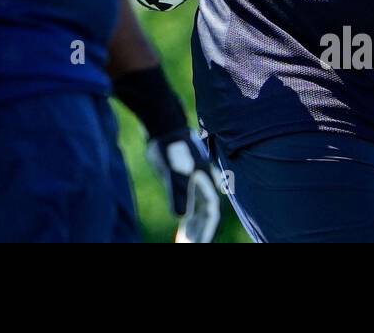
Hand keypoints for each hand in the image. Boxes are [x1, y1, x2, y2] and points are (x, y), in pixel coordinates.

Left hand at [147, 128, 221, 242]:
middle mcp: (203, 186)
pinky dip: (186, 218)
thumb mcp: (175, 172)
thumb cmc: (171, 148)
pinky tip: (182, 228)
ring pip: (197, 212)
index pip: (210, 215)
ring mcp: (193, 184)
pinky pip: (188, 205)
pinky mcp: (182, 181)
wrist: (163, 127)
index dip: (206, 232)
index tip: (197, 245)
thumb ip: (179, 193)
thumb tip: (181, 217)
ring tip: (186, 243)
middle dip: (200, 233)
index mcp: (206, 185)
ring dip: (194, 228)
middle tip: (190, 246)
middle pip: (205, 216)